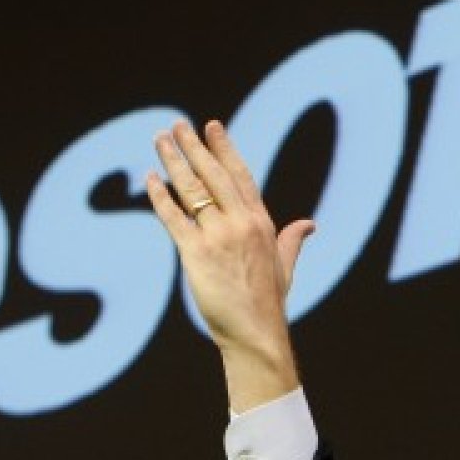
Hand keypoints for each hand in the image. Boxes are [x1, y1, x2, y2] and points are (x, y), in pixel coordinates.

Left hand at [146, 119, 315, 411]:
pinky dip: (160, 197)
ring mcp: (218, 237)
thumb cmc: (268, 304)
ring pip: (192, 190)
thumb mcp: (284, 266)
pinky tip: (149, 179)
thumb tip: (309, 224)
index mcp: (262, 222)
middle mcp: (241, 223)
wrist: (256, 333)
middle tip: (177, 125)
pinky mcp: (196, 254)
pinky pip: (174, 218)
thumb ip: (292, 240)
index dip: (224, 149)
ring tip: (161, 140)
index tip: (211, 127)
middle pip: (213, 174)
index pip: (240, 175)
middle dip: (194, 147)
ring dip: (174, 162)